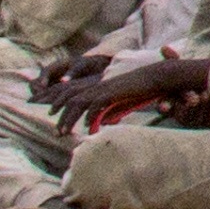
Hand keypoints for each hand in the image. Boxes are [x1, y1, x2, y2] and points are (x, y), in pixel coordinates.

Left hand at [62, 49, 203, 124]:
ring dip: (70, 118)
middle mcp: (98, 86)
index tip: (53, 115)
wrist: (156, 75)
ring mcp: (105, 88)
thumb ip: (109, 109)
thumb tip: (101, 122)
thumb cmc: (141, 89)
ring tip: (64, 132)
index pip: (73, 93)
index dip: (60, 103)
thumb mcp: (121, 100)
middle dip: (61, 116)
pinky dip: (90, 115)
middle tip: (57, 132)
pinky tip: (87, 126)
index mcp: (98, 86)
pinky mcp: (113, 92)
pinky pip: (97, 104)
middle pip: (71, 99)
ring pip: (79, 102)